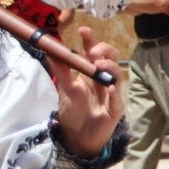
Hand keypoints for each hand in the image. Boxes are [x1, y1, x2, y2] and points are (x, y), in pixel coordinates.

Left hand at [51, 27, 123, 156]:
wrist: (76, 138)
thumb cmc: (73, 112)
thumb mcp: (65, 89)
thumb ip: (61, 71)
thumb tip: (50, 50)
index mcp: (90, 73)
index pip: (94, 52)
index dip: (91, 40)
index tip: (83, 30)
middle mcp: (103, 80)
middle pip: (111, 59)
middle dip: (104, 51)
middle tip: (93, 52)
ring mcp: (111, 94)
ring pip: (117, 75)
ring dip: (109, 68)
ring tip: (98, 65)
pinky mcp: (114, 109)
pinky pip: (117, 99)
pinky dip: (114, 92)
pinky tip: (109, 87)